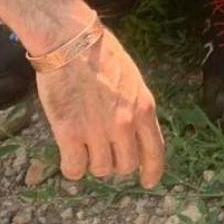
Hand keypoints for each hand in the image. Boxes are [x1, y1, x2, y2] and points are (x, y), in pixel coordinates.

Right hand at [34, 27, 164, 188]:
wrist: (70, 42)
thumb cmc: (100, 54)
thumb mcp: (132, 80)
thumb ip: (135, 107)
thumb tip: (132, 132)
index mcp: (144, 108)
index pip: (155, 151)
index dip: (152, 171)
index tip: (148, 182)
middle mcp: (125, 124)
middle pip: (125, 166)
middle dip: (115, 164)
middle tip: (102, 152)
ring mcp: (98, 131)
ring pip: (101, 170)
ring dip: (92, 163)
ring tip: (83, 145)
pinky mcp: (70, 134)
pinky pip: (75, 169)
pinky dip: (72, 168)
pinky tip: (69, 155)